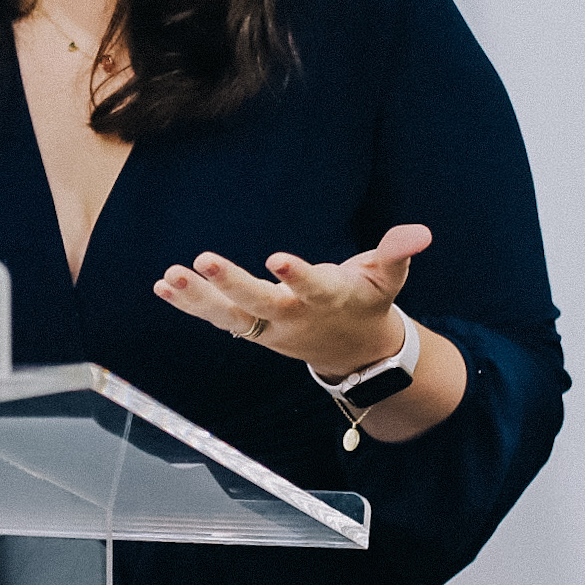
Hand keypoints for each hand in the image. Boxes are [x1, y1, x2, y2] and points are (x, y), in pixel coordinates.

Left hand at [153, 224, 430, 379]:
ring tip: (170, 276)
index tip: (277, 258)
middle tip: (205, 260)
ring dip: (197, 297)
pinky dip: (189, 304)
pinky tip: (163, 286)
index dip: (297, 274)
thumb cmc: (366, 301)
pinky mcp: (251, 328)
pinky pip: (216, 318)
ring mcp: (267, 326)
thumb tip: (421, 232)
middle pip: (259, 303)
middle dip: (231, 283)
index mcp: (327, 299)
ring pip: (229, 315)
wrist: (351, 352)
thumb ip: (397, 252)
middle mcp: (292, 316)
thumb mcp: (387, 277)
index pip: (312, 287)